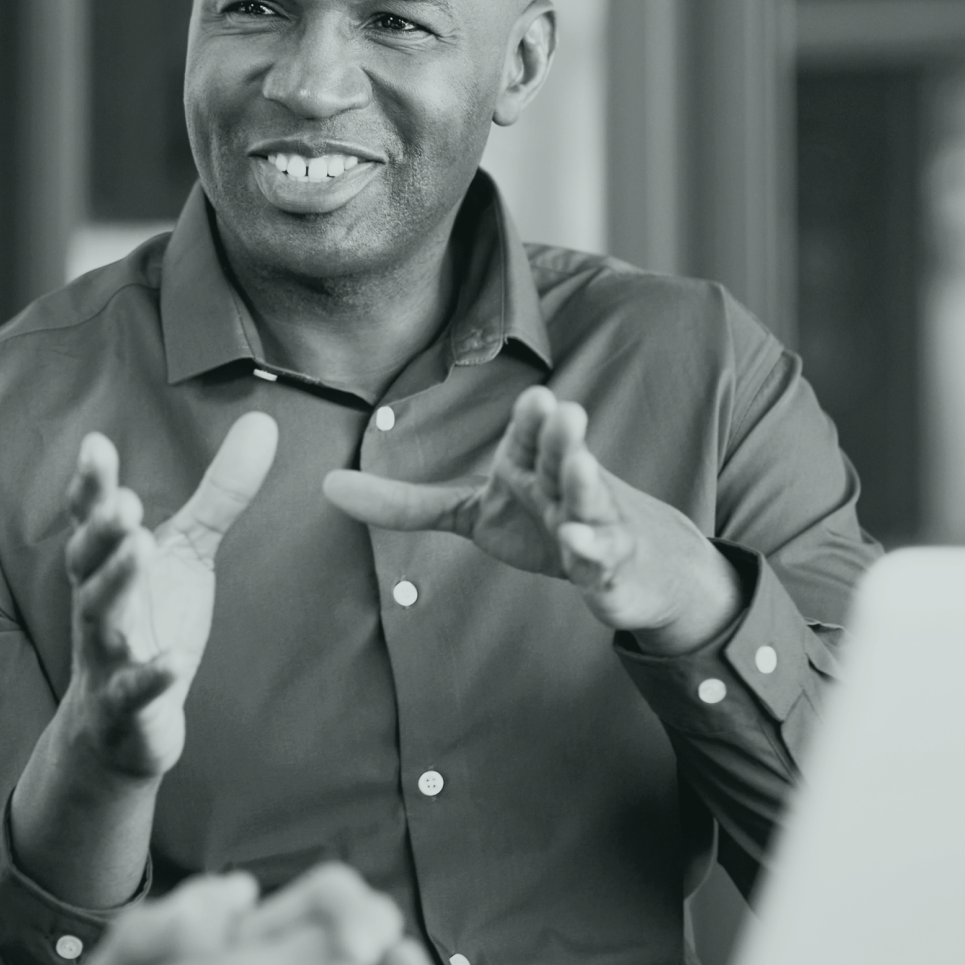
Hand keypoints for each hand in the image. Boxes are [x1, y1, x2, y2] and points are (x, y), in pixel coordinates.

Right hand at [58, 413, 277, 779]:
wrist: (120, 726)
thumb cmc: (152, 624)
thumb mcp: (189, 554)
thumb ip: (219, 493)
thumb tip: (262, 423)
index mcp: (109, 565)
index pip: (92, 519)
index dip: (92, 485)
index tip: (96, 445)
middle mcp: (99, 605)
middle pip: (90, 564)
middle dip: (102, 531)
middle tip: (124, 501)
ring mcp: (106, 656)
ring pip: (101, 619)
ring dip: (116, 585)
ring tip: (140, 547)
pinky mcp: (123, 706)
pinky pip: (132, 691)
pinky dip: (149, 677)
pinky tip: (170, 664)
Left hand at [321, 386, 740, 655]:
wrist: (638, 560)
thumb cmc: (547, 521)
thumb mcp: (475, 512)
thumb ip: (408, 504)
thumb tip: (325, 488)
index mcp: (531, 467)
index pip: (533, 437)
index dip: (533, 421)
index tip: (535, 398)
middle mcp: (565, 487)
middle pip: (564, 458)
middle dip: (564, 438)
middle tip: (563, 409)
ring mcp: (595, 525)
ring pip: (591, 504)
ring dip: (587, 486)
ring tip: (584, 466)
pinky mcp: (612, 567)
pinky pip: (602, 560)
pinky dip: (595, 555)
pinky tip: (581, 549)